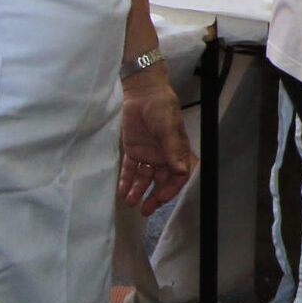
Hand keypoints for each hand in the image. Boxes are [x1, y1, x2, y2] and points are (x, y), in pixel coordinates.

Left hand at [119, 78, 194, 211]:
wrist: (142, 92)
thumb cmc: (161, 107)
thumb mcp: (168, 128)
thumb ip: (173, 150)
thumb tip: (180, 172)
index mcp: (176, 152)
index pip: (178, 176)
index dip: (171, 189)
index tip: (162, 198)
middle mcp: (163, 156)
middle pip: (160, 181)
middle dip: (154, 196)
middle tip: (145, 210)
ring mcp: (147, 154)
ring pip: (144, 178)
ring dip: (138, 190)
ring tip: (130, 202)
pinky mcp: (132, 150)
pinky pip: (129, 168)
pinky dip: (125, 180)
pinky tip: (121, 191)